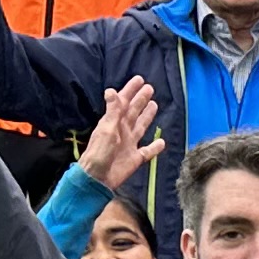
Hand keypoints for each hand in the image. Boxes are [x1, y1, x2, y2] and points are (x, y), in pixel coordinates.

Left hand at [84, 78, 163, 192]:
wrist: (97, 179)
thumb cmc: (99, 154)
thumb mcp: (106, 130)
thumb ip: (112, 111)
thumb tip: (112, 90)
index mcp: (114, 122)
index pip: (124, 102)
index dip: (131, 90)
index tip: (140, 79)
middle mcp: (122, 131)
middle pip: (134, 112)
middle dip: (141, 100)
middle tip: (150, 88)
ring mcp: (129, 145)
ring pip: (141, 127)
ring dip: (147, 116)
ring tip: (154, 105)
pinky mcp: (135, 159)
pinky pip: (148, 151)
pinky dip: (155, 147)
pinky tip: (162, 142)